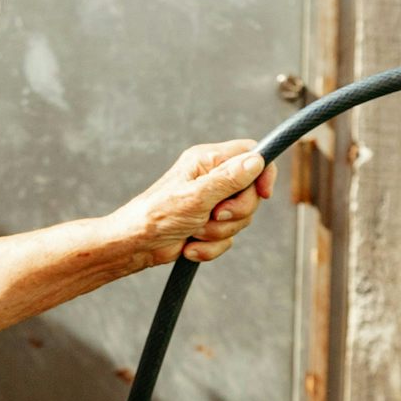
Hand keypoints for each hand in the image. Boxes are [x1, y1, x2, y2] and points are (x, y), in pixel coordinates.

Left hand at [123, 140, 275, 266]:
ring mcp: (212, 202)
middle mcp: (212, 178)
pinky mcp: (209, 224)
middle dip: (236, 212)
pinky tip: (191, 245)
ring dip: (219, 232)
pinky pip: (228, 238)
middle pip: (251, 192)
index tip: (264, 193)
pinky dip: (211, 247)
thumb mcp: (196, 195)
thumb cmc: (157, 214)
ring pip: (241, 218)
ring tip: (195, 231)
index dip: (263, 172)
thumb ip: (228, 179)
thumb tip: (257, 161)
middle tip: (215, 216)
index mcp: (207, 160)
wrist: (137, 245)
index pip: (251, 154)